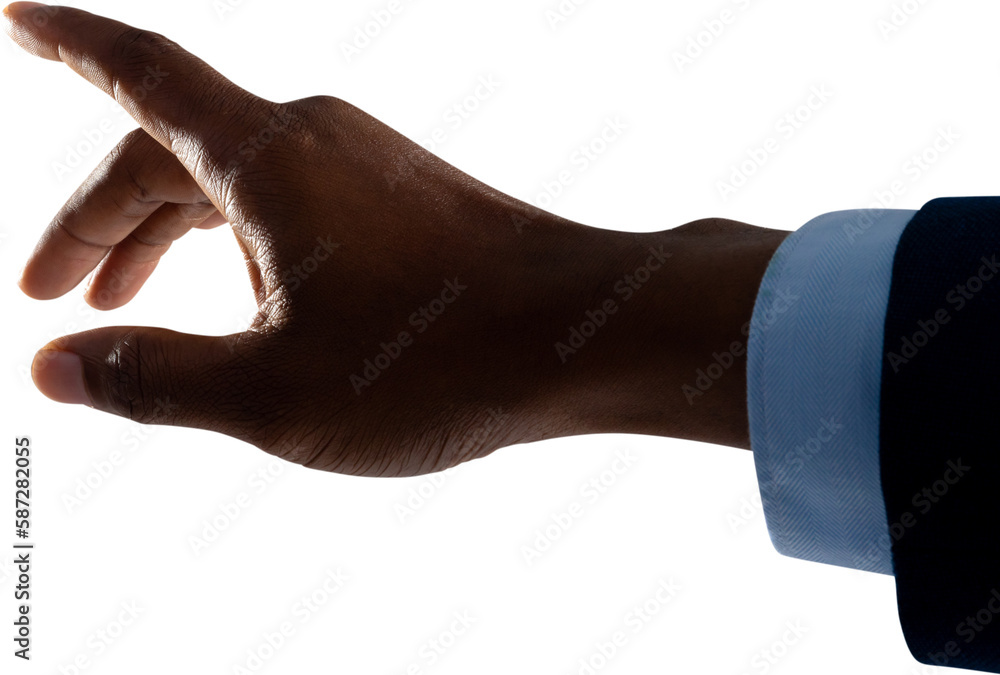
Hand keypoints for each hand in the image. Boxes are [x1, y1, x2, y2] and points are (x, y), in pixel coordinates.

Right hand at [5, 3, 788, 475]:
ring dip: (170, 237)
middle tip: (58, 294)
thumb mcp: (270, 392)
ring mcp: (369, 164)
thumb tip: (53, 367)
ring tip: (127, 306)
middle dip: (101, 220)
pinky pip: (294, 203)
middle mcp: (316, 137)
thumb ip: (151, 378)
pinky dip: (241, 244)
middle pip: (171, 153)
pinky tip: (244, 304)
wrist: (581, 334)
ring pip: (235, 182)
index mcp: (264, 157)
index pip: (138, 75)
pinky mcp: (408, 198)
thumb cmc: (435, 363)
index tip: (18, 18)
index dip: (68, 46)